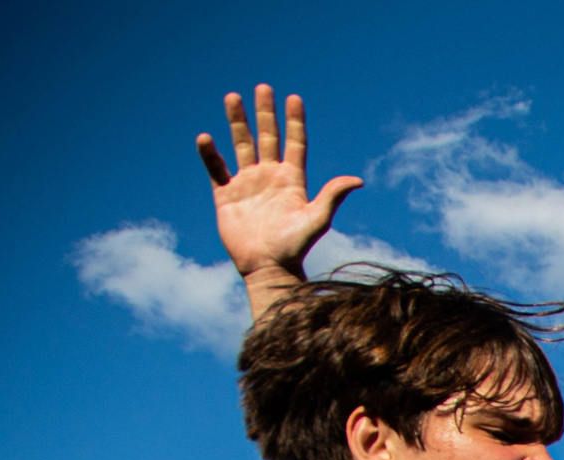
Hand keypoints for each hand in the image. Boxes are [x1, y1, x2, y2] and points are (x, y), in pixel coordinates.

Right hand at [198, 87, 359, 295]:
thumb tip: (357, 180)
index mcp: (292, 180)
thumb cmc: (295, 247)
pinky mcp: (226, 195)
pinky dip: (210, 154)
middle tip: (263, 88)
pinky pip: (216, 169)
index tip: (293, 97)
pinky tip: (205, 138)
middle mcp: (270, 177)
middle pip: (268, 137)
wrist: (268, 268)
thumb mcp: (316, 220)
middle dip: (265, 113)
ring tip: (232, 97)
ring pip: (241, 145)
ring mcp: (247, 184)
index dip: (294, 121)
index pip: (294, 143)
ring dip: (237, 122)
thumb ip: (332, 197)